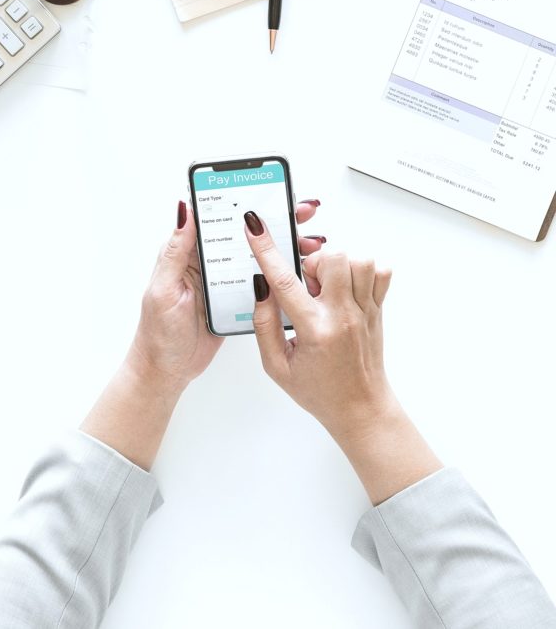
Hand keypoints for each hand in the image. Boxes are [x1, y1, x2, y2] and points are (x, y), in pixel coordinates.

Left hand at [82, 199, 322, 470]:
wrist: (166, 372)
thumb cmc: (158, 333)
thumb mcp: (165, 288)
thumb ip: (176, 250)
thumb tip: (185, 208)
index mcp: (188, 253)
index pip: (218, 217)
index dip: (244, 201)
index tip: (271, 191)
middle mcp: (207, 263)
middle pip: (244, 234)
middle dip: (276, 221)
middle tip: (305, 213)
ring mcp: (223, 282)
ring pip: (258, 257)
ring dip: (285, 248)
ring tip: (312, 243)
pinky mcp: (235, 301)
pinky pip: (262, 282)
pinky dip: (282, 276)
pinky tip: (302, 272)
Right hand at [244, 213, 441, 502]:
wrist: (361, 409)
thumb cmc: (318, 391)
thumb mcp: (275, 366)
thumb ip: (264, 325)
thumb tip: (261, 287)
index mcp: (314, 331)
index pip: (285, 281)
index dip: (265, 250)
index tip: (254, 226)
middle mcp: (344, 316)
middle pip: (332, 258)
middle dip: (311, 262)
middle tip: (305, 285)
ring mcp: (366, 310)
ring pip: (359, 260)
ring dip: (336, 265)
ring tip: (325, 288)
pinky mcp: (379, 309)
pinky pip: (379, 272)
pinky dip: (361, 270)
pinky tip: (345, 288)